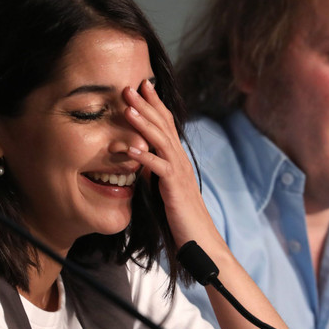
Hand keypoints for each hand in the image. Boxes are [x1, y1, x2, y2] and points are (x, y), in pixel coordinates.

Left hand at [122, 79, 223, 250]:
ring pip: (161, 141)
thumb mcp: (165, 190)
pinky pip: (159, 168)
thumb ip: (155, 173)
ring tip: (127, 107)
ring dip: (143, 123)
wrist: (201, 243)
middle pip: (164, 126)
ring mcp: (180, 174)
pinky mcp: (176, 189)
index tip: (142, 86)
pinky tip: (130, 148)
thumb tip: (140, 160)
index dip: (155, 105)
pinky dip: (144, 156)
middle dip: (147, 105)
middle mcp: (181, 161)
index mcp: (178, 160)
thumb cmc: (182, 220)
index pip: (167, 125)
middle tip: (130, 86)